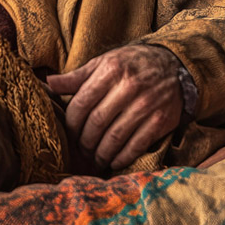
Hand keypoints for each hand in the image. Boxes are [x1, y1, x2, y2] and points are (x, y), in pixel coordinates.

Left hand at [46, 44, 185, 171]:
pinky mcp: (161, 120)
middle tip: (81, 151)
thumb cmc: (132, 65)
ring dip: (101, 154)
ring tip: (95, 159)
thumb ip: (77, 77)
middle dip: (84, 142)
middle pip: (96, 123)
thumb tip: (48, 84)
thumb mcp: (104, 63)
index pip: (81, 104)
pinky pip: (136, 145)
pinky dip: (122, 158)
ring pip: (115, 137)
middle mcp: (128, 87)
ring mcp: (146, 105)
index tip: (69, 134)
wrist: (175, 65)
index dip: (71, 124)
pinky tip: (114, 161)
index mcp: (110, 71)